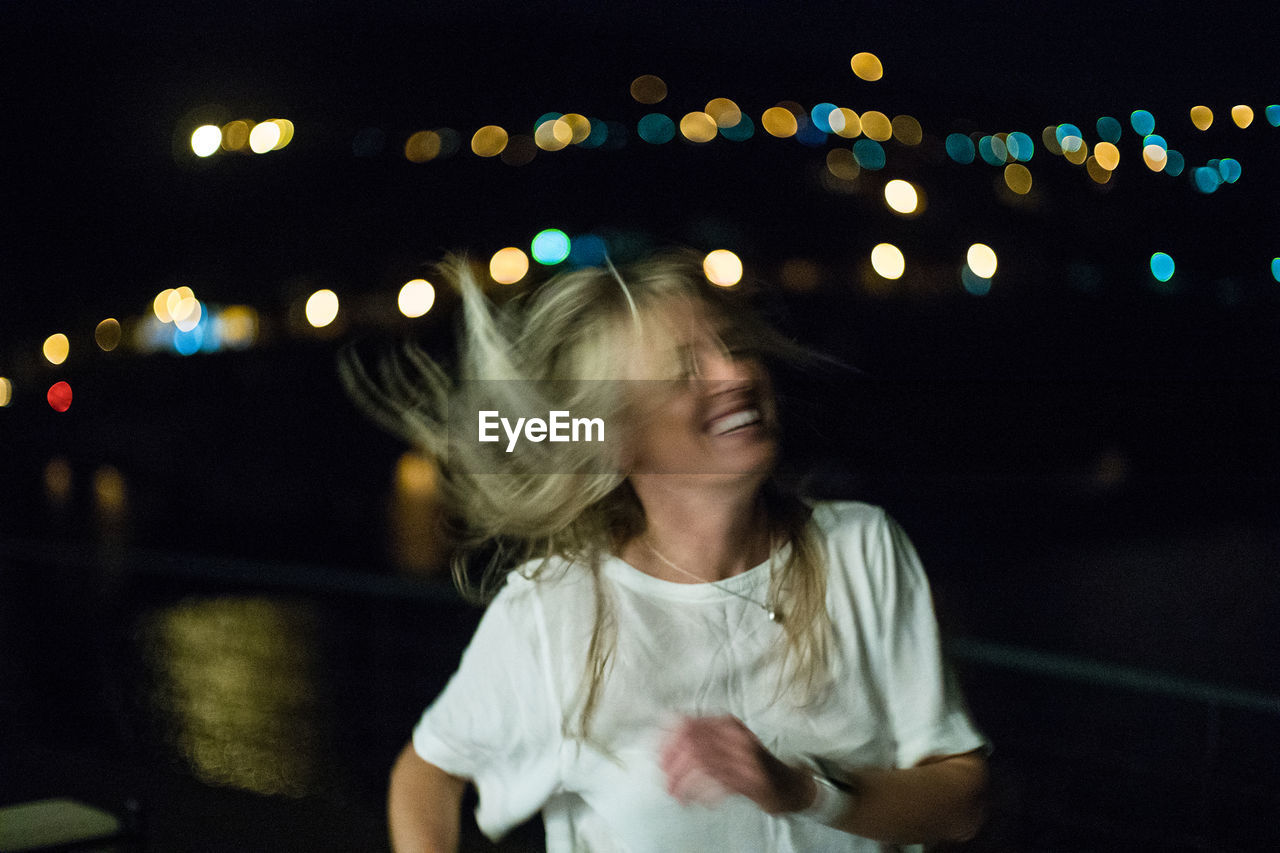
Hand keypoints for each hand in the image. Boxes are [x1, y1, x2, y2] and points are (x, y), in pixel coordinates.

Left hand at [658, 715, 815, 813]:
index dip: (667, 742)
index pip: (688, 724)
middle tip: (666, 783)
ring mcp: (745, 756)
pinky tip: (695, 801)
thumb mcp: (725, 744)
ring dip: (683, 783)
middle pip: (692, 744)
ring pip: (702, 764)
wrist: (785, 783)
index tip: (658, 760)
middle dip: (672, 766)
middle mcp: (735, 735)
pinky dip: (701, 793)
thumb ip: (699, 740)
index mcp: (726, 722)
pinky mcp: (752, 779)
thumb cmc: (749, 764)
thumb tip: (661, 741)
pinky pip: (717, 783)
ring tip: (677, 796)